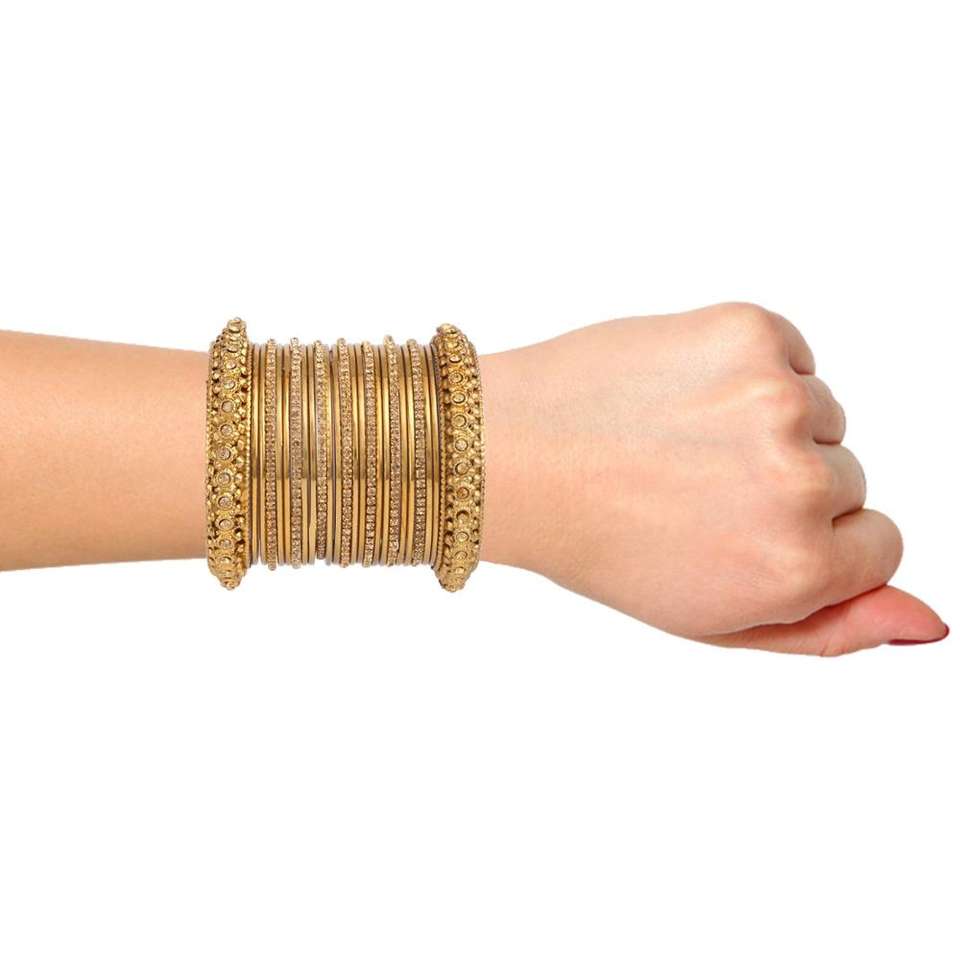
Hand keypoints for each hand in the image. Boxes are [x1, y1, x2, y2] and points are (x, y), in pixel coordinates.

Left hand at [479, 303, 946, 654]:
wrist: (515, 454)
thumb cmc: (602, 541)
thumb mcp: (713, 619)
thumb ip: (830, 628)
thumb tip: (931, 621)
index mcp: (795, 567)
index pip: (880, 544)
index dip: (812, 540)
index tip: (746, 531)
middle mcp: (798, 483)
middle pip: (848, 477)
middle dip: (784, 485)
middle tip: (692, 488)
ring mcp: (776, 398)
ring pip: (820, 413)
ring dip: (765, 425)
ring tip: (679, 441)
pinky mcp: (748, 331)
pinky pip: (791, 355)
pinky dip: (748, 371)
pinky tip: (682, 395)